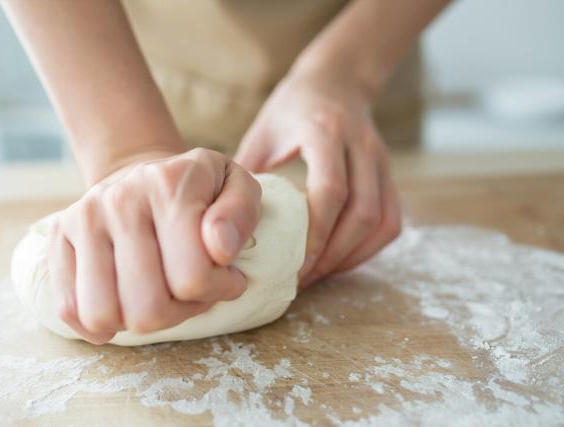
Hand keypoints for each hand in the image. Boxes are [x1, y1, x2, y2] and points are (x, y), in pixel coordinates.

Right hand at [47, 148, 261, 343]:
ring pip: (104, 315)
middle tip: (191, 289)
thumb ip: (240, 213)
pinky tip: (124, 303)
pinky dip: (100, 323)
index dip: (218, 289)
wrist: (142, 171)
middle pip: (147, 308)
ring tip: (158, 294)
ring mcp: (83, 220)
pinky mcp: (58, 239)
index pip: (192, 278)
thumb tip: (221, 249)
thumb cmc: (198, 189)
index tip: (226, 275)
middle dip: (179, 311)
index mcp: (168, 186)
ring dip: (139, 320)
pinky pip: (68, 308)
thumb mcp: (237, 185)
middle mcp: (119, 201)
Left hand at [235, 74, 400, 286]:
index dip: (316, 233)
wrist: (337, 80)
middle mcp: (361, 145)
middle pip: (363, 212)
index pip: (331, 191)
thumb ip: (247, 171)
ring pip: (383, 220)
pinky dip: (370, 246)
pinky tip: (343, 257)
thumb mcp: (262, 131)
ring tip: (322, 273)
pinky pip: (392, 220)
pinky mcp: (390, 172)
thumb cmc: (291, 108)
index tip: (294, 262)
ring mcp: (381, 159)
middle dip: (334, 253)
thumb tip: (226, 219)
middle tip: (304, 276)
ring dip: (354, 255)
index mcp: (326, 132)